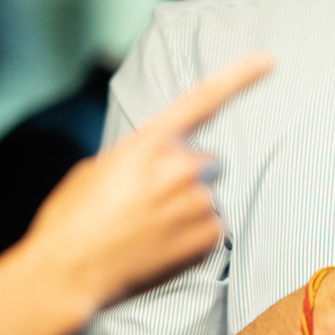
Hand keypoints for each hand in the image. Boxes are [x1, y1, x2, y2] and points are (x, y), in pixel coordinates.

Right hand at [25, 54, 272, 306]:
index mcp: (149, 143)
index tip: (267, 61)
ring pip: (206, 198)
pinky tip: (159, 247)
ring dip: (186, 210)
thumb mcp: (96, 168)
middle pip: (207, 163)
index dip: (239, 77)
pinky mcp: (207, 238)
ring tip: (147, 229)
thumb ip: (137, 156)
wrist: (67, 273)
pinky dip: (191, 238)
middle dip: (187, 177)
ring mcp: (197, 203)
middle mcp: (180, 167)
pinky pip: (210, 229)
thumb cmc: (72, 221)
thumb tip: (152, 166)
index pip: (203, 100)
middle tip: (151, 201)